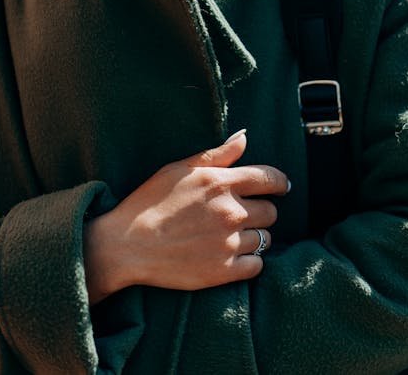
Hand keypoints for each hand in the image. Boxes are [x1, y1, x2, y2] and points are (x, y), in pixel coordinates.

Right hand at [84, 130, 288, 303]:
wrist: (126, 246)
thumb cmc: (149, 203)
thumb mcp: (179, 169)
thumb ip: (216, 154)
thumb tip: (244, 137)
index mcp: (221, 183)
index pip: (270, 179)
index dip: (280, 182)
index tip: (282, 187)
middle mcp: (230, 212)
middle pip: (271, 212)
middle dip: (261, 211)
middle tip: (243, 215)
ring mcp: (228, 243)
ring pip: (265, 239)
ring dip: (255, 237)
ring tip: (232, 237)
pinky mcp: (224, 271)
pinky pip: (256, 266)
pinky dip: (249, 262)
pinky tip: (231, 256)